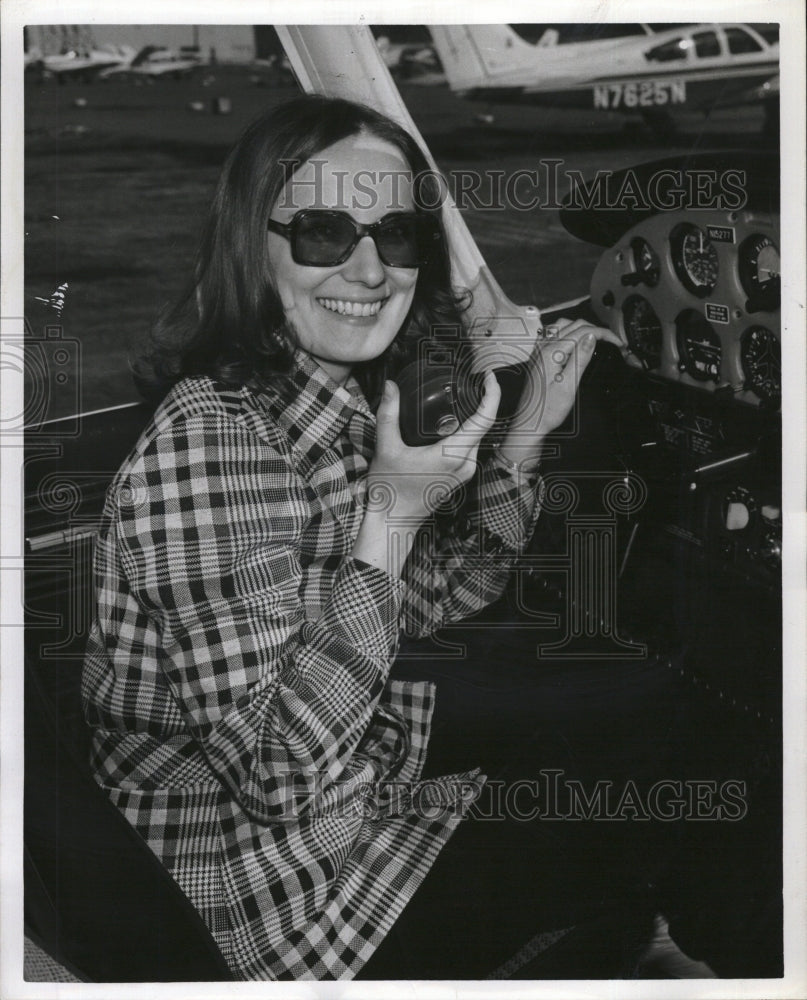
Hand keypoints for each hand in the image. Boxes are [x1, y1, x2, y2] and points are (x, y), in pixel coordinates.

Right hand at [368, 371, 500, 525]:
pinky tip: (451, 423)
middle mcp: (466, 464)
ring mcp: (465, 472)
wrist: (394, 520)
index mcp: (453, 455)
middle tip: (471, 380)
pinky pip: (469, 448)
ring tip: (460, 397)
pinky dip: (465, 431)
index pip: (485, 419)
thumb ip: (389, 415)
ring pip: (477, 437)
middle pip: (484, 426)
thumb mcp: (386, 448)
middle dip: (482, 400)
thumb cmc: (390, 489)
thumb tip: (391, 386)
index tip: (487, 376)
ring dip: (473, 417)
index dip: (492, 394)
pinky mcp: (460, 476)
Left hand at [499, 318, 619, 465]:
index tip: (618, 342)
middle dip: (596, 329)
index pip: (583, 332)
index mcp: (551, 352)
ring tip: (597, 338)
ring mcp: (539, 351)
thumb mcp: (569, 384)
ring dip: (582, 328)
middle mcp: (543, 348)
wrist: (531, 422)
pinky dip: (567, 332)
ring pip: (563, 326)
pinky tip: (574, 340)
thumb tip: (592, 337)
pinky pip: (553, 334)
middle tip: (612, 341)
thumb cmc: (548, 410)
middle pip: (574, 325)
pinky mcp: (539, 357)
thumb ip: (581, 357)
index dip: (604, 334)